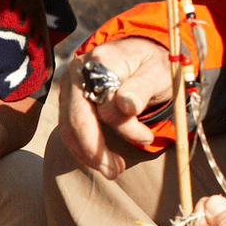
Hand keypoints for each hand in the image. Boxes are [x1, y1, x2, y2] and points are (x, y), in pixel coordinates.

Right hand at [59, 37, 174, 177]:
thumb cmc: (152, 66)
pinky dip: (83, 148)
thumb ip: (142, 88)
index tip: (148, 138)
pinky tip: (100, 158)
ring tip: (113, 168)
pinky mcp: (67, 99)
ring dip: (89, 153)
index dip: (126, 127)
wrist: (139, 53)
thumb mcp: (158, 73)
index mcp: (102, 61)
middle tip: (115, 171)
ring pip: (69, 128)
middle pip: (77, 118)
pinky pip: (68, 129)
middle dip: (94, 151)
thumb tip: (127, 105)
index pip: (106, 103)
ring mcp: (69, 85)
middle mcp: (78, 71)